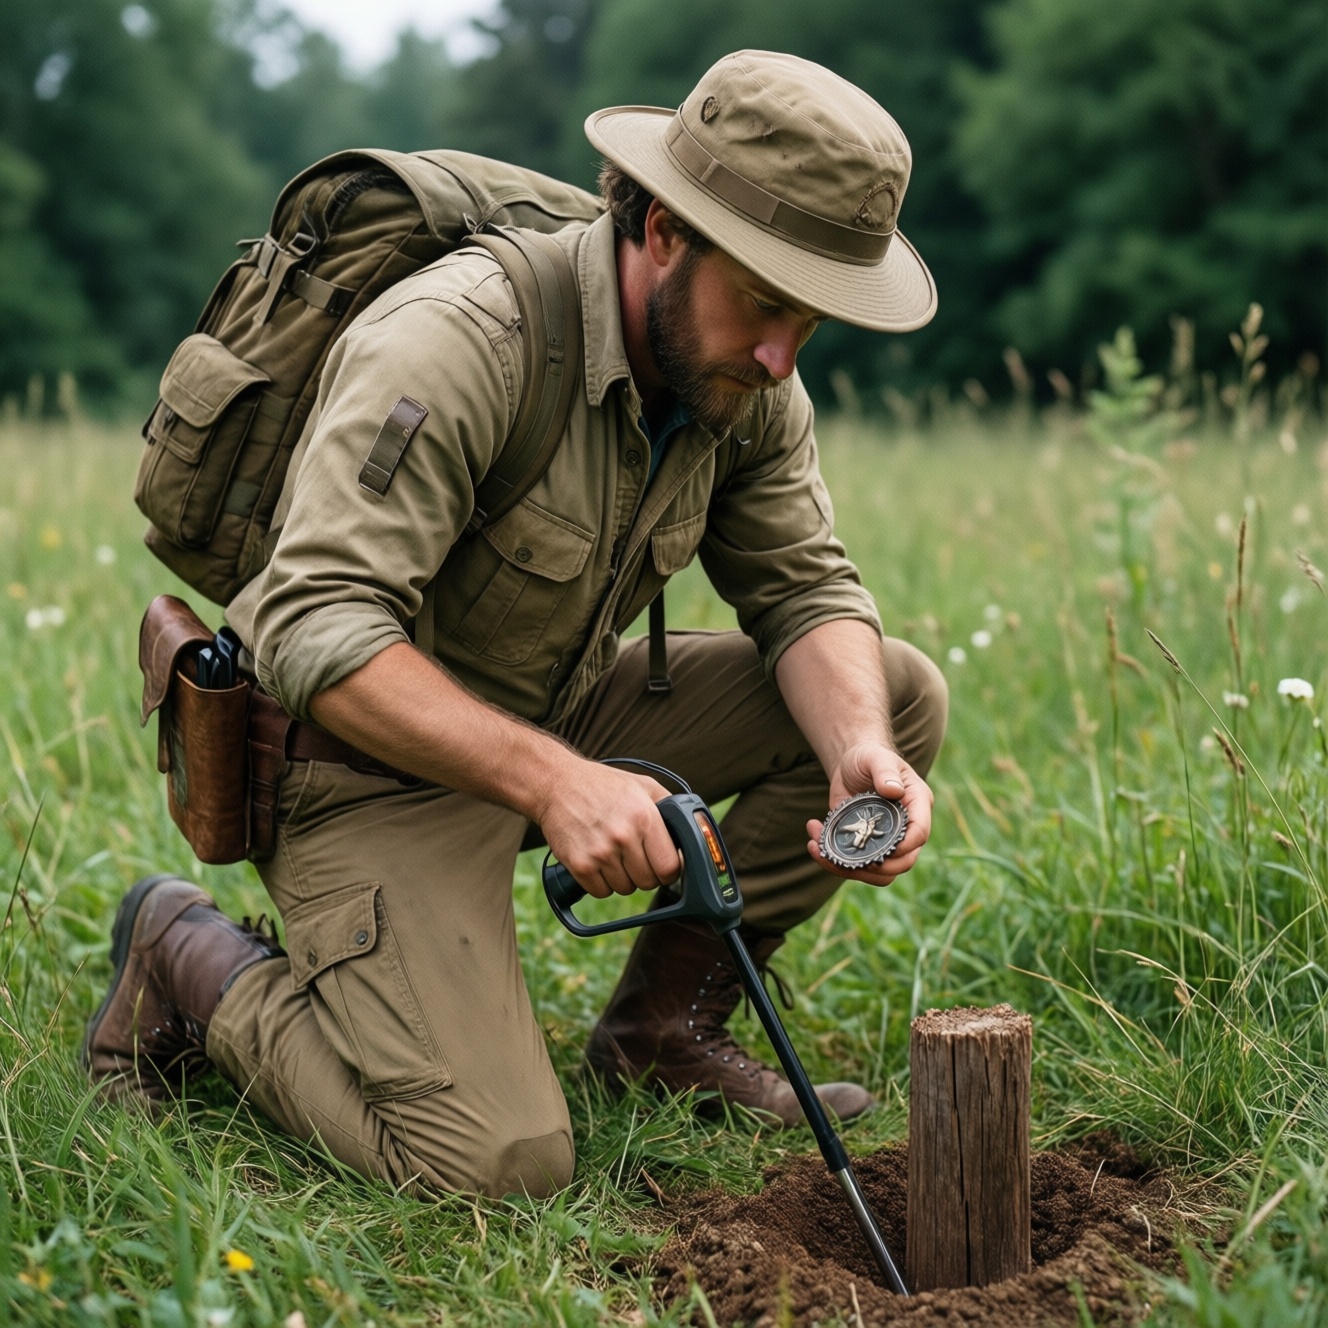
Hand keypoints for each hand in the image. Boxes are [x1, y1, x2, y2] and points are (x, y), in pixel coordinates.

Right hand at [535, 759, 682, 899]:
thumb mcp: (643, 786)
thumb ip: (670, 808)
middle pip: (648, 882)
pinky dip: (602, 883)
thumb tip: (692, 835)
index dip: (670, 870)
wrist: (556, 784)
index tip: (664, 865)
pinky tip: (599, 861)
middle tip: (636, 856)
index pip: (670, 868)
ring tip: (615, 854)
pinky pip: (601, 891)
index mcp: (644, 818)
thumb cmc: (603, 785)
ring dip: (623, 877)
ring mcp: (599, 853)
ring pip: (625, 888)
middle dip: (646, 873)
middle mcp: (623, 837)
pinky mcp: (579, 864)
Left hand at [805, 743, 933, 886]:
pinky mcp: (865, 845)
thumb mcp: (876, 758)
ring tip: (819, 850)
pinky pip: (856, 864)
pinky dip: (834, 861)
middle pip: (901, 863)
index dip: (904, 846)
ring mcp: (886, 840)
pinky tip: (814, 842)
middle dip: (874, 868)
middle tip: (845, 858)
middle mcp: (905, 828)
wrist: (851, 764)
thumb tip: (893, 790)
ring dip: (849, 870)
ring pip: (879, 873)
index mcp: (917, 806)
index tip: (880, 849)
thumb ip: (885, 772)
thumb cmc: (869, 757)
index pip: (919, 834)